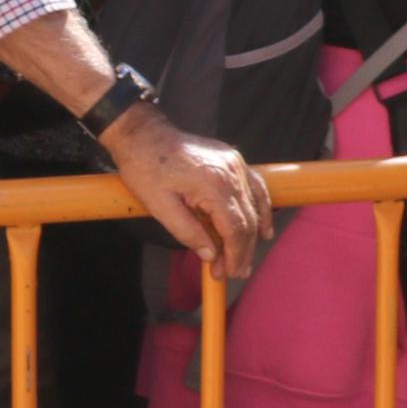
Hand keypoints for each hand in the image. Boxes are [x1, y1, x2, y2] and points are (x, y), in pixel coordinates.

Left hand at [102, 112, 272, 280]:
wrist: (143, 134)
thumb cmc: (146, 169)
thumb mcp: (160, 206)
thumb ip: (188, 232)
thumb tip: (211, 254)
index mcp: (214, 185)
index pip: (236, 228)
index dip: (234, 254)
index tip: (225, 273)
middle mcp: (232, 173)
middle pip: (248, 220)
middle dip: (242, 250)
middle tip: (234, 272)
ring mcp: (236, 164)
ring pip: (256, 205)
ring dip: (254, 234)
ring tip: (247, 257)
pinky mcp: (234, 161)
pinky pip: (255, 188)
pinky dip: (261, 209)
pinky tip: (263, 227)